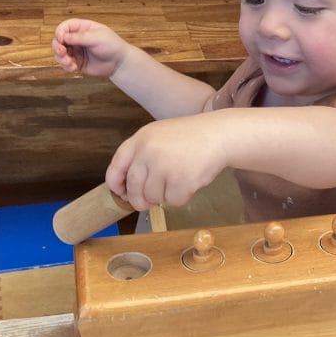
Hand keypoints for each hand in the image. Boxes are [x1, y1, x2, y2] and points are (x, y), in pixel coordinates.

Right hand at [51, 18, 128, 76]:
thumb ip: (80, 37)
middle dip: (57, 46)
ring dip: (61, 58)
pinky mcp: (76, 63)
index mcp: (82, 28)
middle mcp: (76, 39)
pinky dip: (66, 66)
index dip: (60, 32)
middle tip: (62, 52)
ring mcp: (76, 51)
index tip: (61, 39)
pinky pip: (65, 64)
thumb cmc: (111, 45)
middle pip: (59, 40)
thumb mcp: (97, 38)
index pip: (65, 27)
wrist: (119, 63)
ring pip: (60, 53)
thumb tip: (62, 37)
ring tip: (69, 63)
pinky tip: (74, 69)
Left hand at [105, 114, 224, 209]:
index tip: (121, 193)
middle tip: (149, 201)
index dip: (116, 185)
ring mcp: (164, 166)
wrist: (219, 135)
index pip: (116, 167)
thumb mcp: (159, 136)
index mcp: (140, 139)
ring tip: (178, 180)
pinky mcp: (181, 180)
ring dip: (164, 196)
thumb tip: (125, 188)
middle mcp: (148, 152)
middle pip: (133, 188)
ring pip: (152, 197)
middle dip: (140, 200)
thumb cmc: (190, 137)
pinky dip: (181, 197)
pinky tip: (190, 181)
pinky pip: (172, 201)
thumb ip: (141, 155)